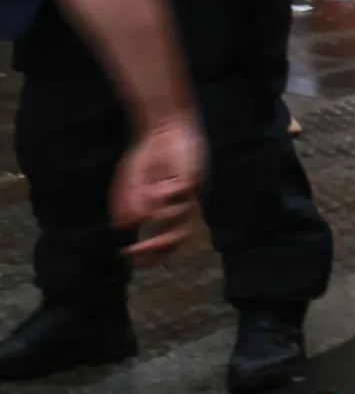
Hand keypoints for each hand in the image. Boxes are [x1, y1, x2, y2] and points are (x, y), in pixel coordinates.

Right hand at [110, 113, 203, 258]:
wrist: (162, 130)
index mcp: (173, 210)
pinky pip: (182, 191)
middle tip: (134, 252)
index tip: (135, 264)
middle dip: (156, 246)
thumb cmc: (149, 159)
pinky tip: (157, 188)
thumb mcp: (131, 184)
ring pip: (180, 215)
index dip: (155, 254)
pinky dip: (165, 195)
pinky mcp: (193, 175)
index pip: (170, 240)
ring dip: (157, 216)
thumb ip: (127, 203)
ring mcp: (191, 191)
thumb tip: (123, 226)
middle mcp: (185, 204)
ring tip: (141, 210)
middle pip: (179, 234)